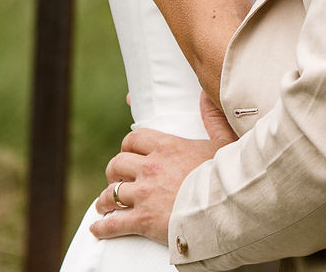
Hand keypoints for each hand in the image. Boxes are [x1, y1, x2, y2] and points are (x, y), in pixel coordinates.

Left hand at [89, 100, 234, 241]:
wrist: (226, 208)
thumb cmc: (227, 176)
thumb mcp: (224, 143)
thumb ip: (213, 118)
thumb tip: (206, 95)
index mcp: (166, 147)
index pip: (134, 139)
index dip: (127, 147)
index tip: (128, 153)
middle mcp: (150, 167)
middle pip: (117, 164)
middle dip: (113, 172)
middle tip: (116, 179)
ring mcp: (144, 194)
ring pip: (112, 193)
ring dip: (105, 199)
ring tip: (103, 205)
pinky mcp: (142, 220)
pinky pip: (114, 223)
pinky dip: (103, 227)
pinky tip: (98, 229)